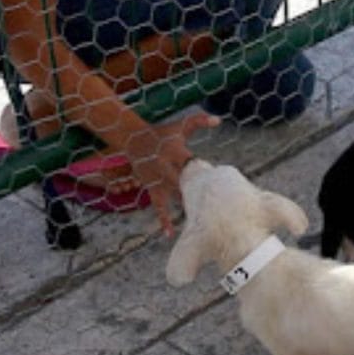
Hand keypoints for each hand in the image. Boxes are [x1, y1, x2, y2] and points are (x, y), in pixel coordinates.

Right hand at [127, 112, 220, 234]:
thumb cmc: (163, 133)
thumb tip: (219, 120)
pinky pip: (158, 207)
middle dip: (198, 193)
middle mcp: (166, 168)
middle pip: (185, 184)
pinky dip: (164, 220)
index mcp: (176, 152)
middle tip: (215, 208)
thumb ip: (200, 121)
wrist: (134, 139)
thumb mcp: (181, 125)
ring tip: (201, 223)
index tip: (216, 182)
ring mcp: (158, 180)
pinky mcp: (152, 189)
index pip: (192, 164)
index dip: (203, 173)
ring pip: (175, 197)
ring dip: (188, 207)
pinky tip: (170, 234)